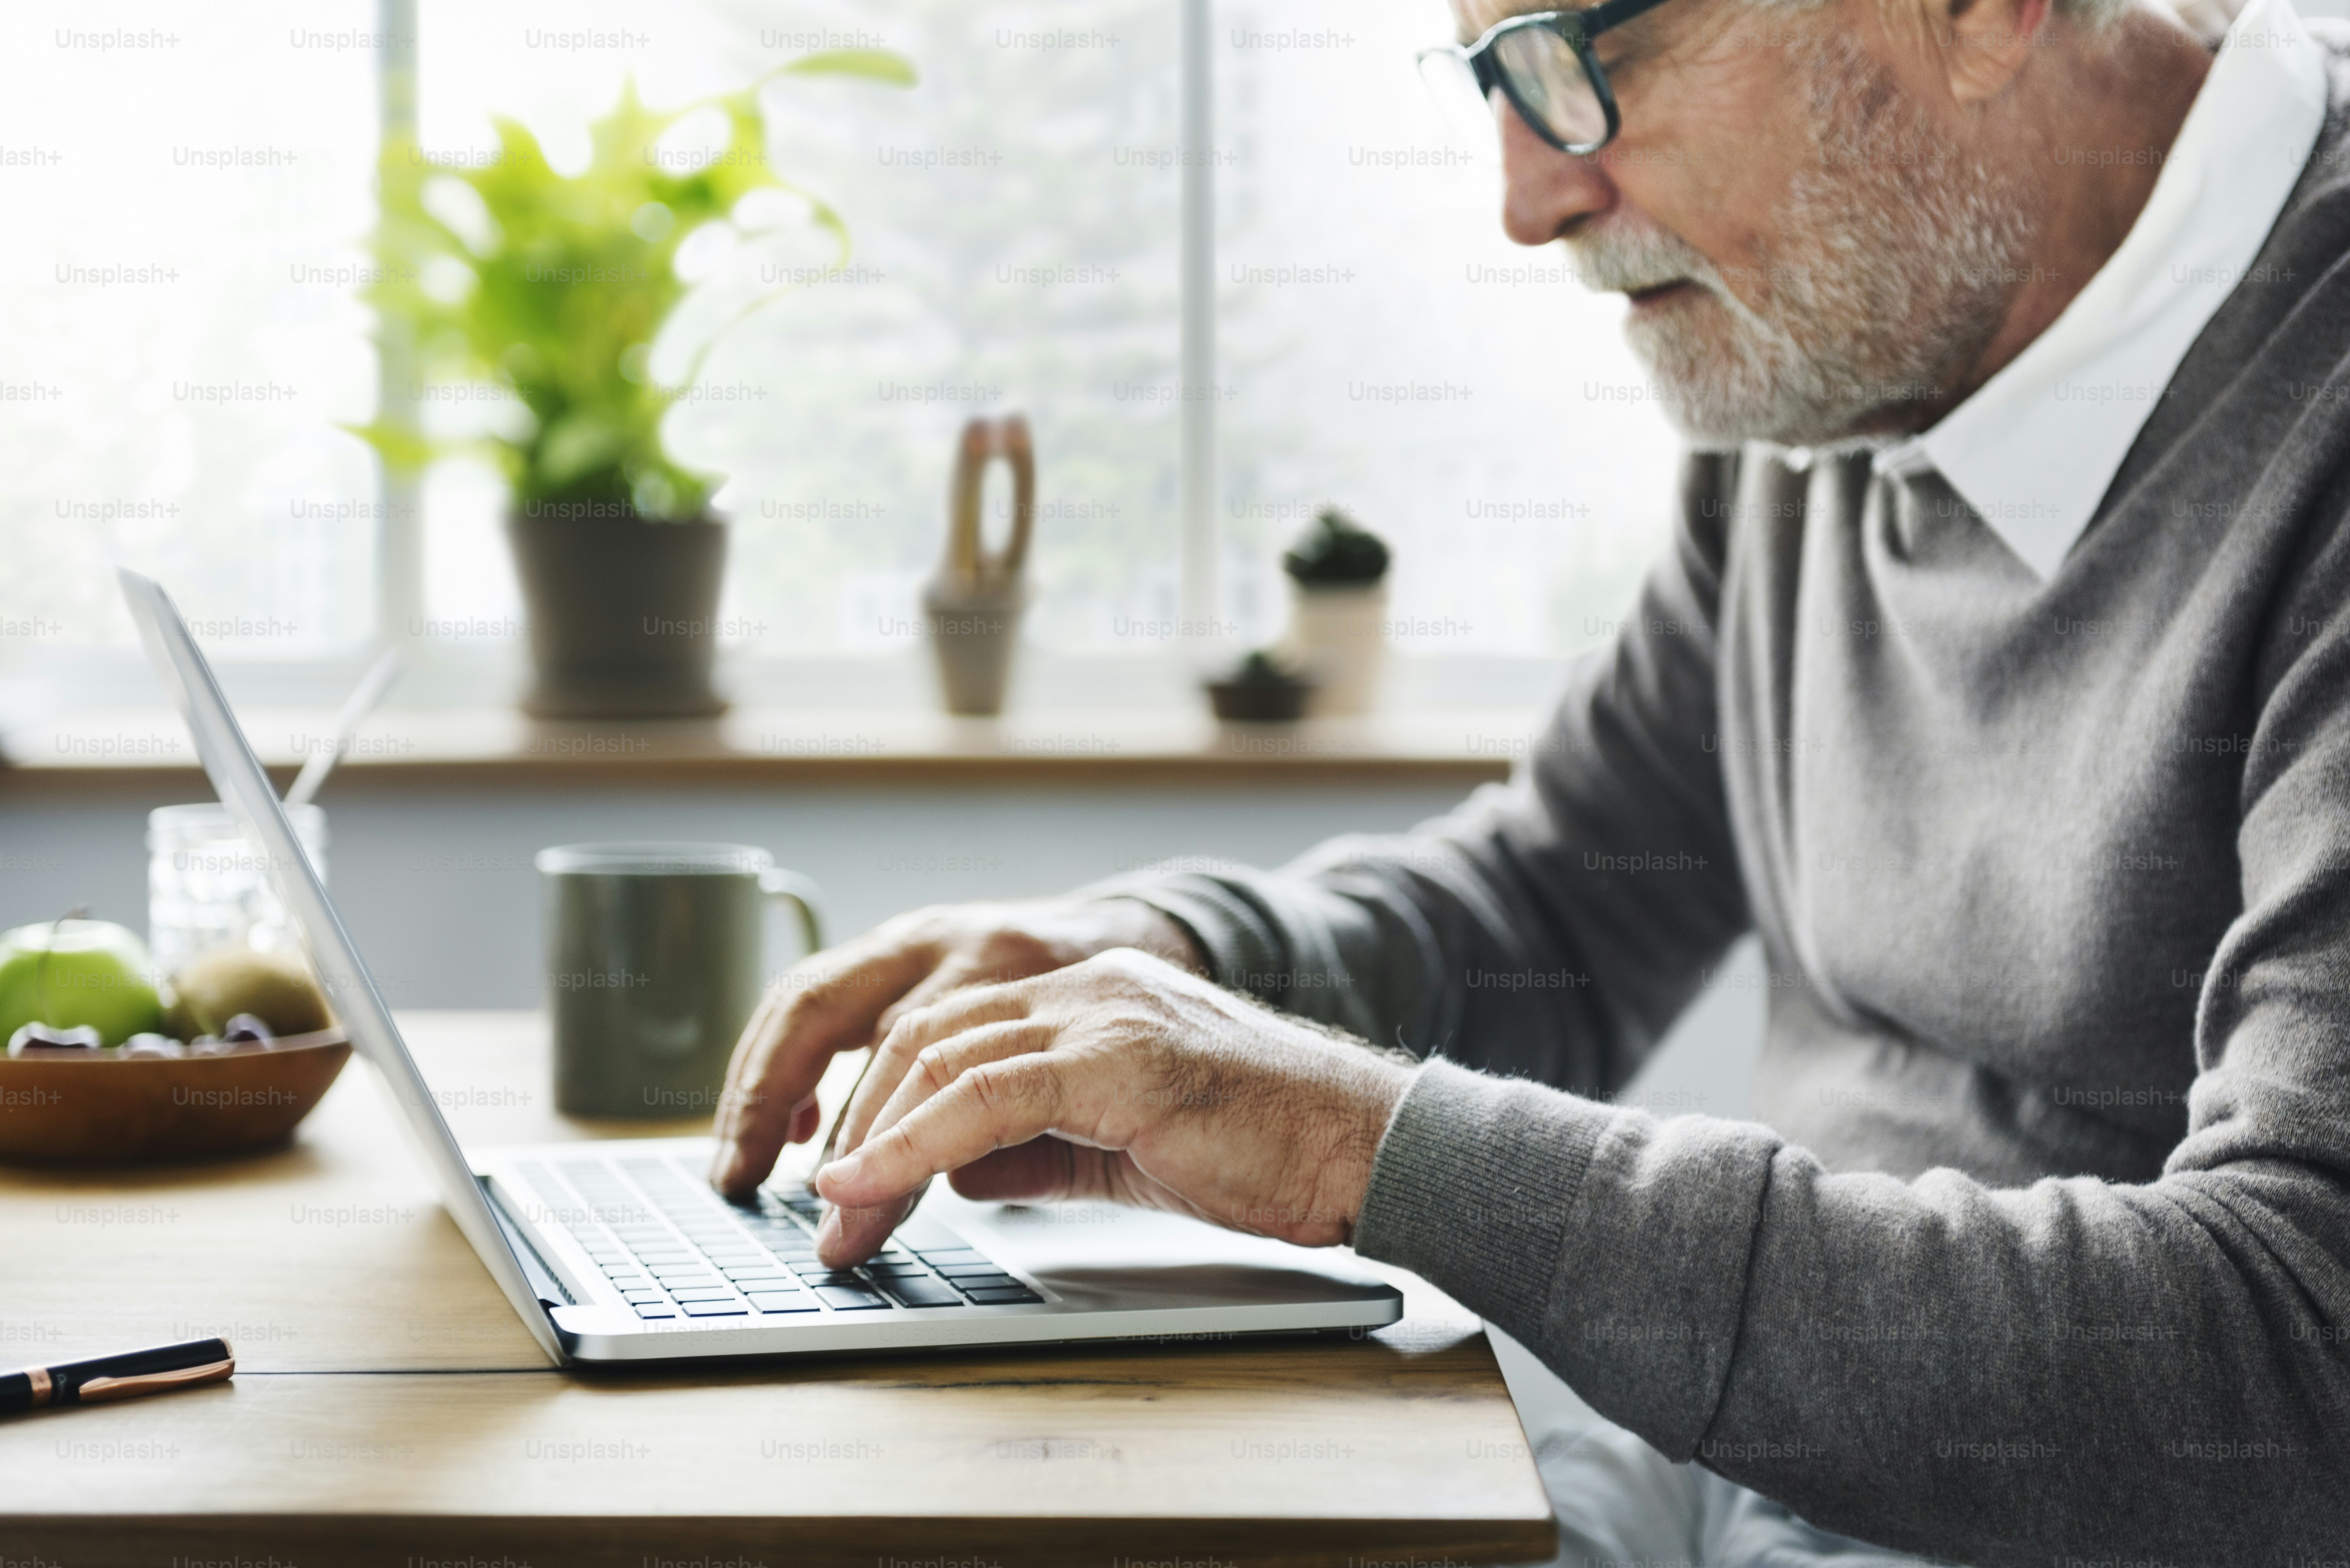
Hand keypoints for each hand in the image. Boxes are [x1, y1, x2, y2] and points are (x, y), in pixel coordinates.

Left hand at [809, 948, 1415, 1267]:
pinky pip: (987, 1093)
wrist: (1362, 1146)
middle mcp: (1088, 988)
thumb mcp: (1123, 1147)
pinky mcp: (1122, 1059)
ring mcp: (1104, 1014)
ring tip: (837, 1221)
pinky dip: (911, 1143)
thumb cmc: (1262, 1149)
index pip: (948, 1032)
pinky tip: (866, 1185)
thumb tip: (955, 1173)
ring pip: (941, 1057)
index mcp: (1090, 1000)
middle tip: (821, 1217)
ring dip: (873, 1147)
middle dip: (856, 1128)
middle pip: (924, 1037)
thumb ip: (1036, 1147)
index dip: (877, 1102)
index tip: (836, 1179)